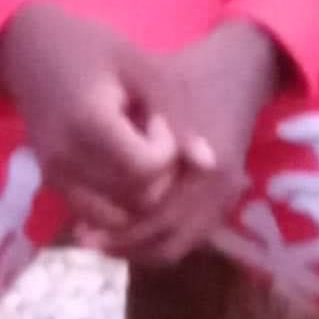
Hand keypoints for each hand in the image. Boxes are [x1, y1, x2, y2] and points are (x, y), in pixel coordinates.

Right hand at [0, 0, 183, 243]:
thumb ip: (176, 117)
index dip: (166, 148)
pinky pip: (96, 215)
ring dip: (142, 195)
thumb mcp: (143, 68)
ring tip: (139, 154)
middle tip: (152, 136)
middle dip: (160, 175)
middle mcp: (65, 158)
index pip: (146, 168)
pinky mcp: (51, 184)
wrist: (29, 49)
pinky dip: (119, 205)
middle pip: (137, 198)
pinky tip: (124, 170)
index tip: (157, 116)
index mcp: (88, 123)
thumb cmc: (92, 48)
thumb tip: (210, 165)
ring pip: (119, 217)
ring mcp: (54, 176)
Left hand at [90, 20, 289, 268]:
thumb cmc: (187, 75)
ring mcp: (226, 198)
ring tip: (100, 240)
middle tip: (84, 241)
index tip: (83, 229)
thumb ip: (130, 138)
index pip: (159, 218)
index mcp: (207, 166)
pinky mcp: (224, 200)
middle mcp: (221, 189)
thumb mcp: (154, 94)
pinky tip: (124, 230)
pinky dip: (156, 242)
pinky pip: (188, 238)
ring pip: (178, 246)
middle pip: (167, 240)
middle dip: (124, 245)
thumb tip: (92, 188)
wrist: (236, 70)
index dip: (121, 229)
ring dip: (139, 249)